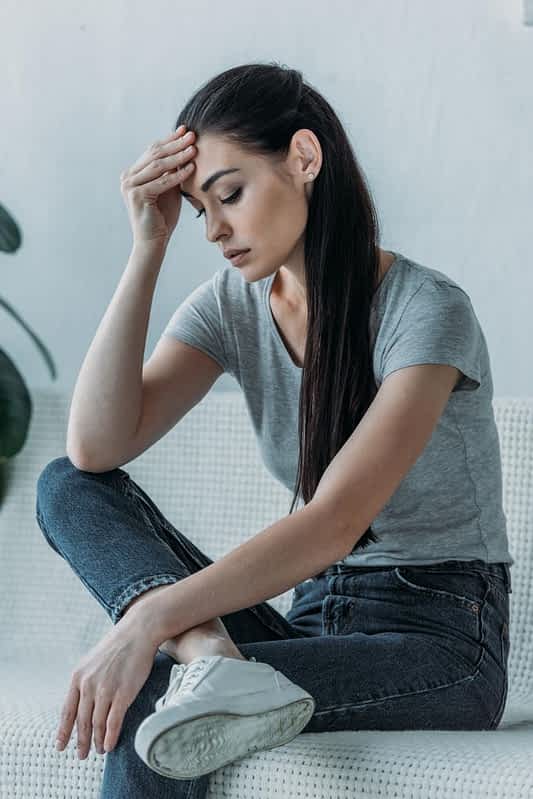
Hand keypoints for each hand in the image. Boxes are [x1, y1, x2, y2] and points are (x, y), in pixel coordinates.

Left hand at [55, 614, 158, 757]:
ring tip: (99, 751)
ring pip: (97, 724)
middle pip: (82, 721)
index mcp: (78, 676)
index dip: (64, 731)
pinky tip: (109, 745)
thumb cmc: (118, 645)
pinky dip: (110, 736)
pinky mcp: (123, 693)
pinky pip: (113, 722)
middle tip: (81, 755)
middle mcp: (88, 685)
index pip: (67, 710)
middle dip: (80, 741)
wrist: (138, 632)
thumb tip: (82, 701)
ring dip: (97, 740)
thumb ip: (86, 680)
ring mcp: (105, 689)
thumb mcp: (93, 661)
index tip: (60, 746)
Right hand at [120, 124, 196, 248]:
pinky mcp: (136, 195)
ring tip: (194, 149)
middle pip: (154, 154)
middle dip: (175, 143)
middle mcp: (128, 177)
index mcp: (133, 173)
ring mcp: (129, 185)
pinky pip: (162, 182)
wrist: (153, 242)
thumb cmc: (163, 218)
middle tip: (192, 135)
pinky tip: (191, 169)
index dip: (169, 139)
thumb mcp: (169, 189)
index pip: (153, 151)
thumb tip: (186, 149)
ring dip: (178, 156)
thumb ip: (172, 172)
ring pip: (158, 166)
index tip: (185, 130)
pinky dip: (177, 175)